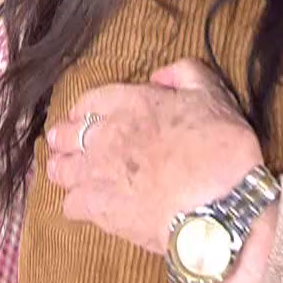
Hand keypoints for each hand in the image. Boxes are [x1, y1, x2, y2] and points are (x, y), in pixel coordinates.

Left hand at [45, 60, 263, 255]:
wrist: (219, 202)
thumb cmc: (221, 149)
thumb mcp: (213, 96)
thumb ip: (185, 74)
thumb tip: (160, 74)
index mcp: (132, 103)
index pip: (91, 100)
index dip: (85, 109)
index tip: (84, 116)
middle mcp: (106, 134)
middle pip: (67, 134)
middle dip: (65, 138)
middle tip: (67, 144)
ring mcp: (97, 172)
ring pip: (60, 169)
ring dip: (64, 169)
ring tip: (69, 175)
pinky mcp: (97, 208)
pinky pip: (69, 204)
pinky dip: (77, 205)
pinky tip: (89, 207)